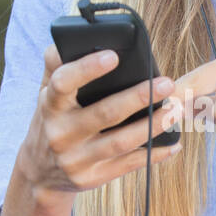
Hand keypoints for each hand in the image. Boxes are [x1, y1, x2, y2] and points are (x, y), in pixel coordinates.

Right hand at [19, 43, 180, 199]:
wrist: (39, 174)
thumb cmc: (52, 121)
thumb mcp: (45, 95)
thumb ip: (55, 66)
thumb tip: (68, 38)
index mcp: (50, 106)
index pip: (64, 83)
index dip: (87, 69)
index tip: (114, 56)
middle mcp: (61, 134)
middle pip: (104, 114)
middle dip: (138, 98)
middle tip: (166, 83)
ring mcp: (76, 159)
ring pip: (121, 142)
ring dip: (153, 126)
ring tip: (176, 110)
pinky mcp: (92, 178)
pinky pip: (128, 165)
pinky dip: (154, 154)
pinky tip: (174, 143)